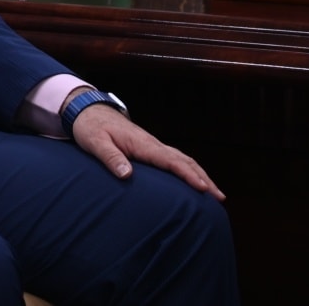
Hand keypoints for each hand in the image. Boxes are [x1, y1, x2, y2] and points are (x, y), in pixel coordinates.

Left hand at [70, 103, 225, 201]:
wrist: (89, 111)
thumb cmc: (90, 128)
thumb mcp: (95, 143)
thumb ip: (110, 158)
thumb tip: (128, 176)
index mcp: (142, 144)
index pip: (170, 160)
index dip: (187, 174)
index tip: (203, 188)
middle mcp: (152, 144)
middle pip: (184, 160)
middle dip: (203, 178)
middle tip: (220, 197)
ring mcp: (152, 145)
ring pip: (182, 159)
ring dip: (200, 174)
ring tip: (215, 193)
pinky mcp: (150, 149)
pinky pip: (174, 160)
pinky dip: (188, 170)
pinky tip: (194, 181)